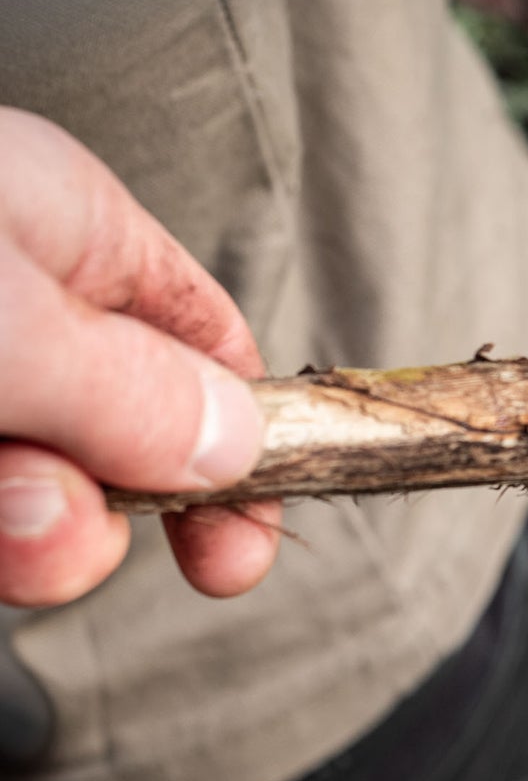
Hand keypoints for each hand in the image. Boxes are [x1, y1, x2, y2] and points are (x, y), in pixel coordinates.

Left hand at [0, 107, 276, 605]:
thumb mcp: (6, 317)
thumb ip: (129, 389)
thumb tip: (240, 448)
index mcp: (66, 225)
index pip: (211, 347)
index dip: (249, 452)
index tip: (240, 555)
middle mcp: (12, 296)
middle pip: (120, 437)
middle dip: (103, 508)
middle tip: (51, 535)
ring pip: (32, 489)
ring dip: (23, 534)